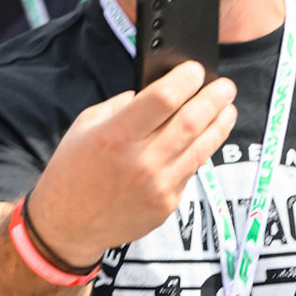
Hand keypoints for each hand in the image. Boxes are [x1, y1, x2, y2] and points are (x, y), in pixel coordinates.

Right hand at [27, 62, 237, 267]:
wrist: (68, 224)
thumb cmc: (71, 172)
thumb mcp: (83, 127)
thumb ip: (119, 107)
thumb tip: (151, 94)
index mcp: (115, 135)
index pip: (162, 99)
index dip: (184, 80)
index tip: (194, 70)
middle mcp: (141, 160)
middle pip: (191, 121)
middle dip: (214, 99)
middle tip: (225, 87)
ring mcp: (158, 185)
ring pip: (201, 148)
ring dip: (219, 125)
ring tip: (228, 109)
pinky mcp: (167, 204)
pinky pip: (189, 171)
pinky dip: (198, 152)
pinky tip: (202, 140)